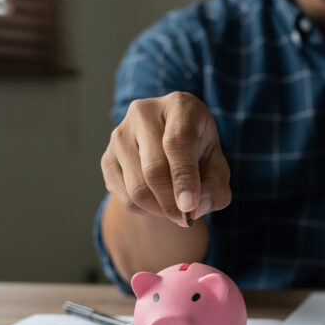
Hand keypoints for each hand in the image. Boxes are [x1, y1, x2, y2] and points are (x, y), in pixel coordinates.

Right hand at [100, 92, 231, 225]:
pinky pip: (124, 197)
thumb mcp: (218, 166)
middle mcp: (144, 113)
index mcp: (179, 106)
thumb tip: (193, 207)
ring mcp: (121, 134)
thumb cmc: (199, 153)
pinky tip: (157, 200)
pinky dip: (144, 210)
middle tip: (185, 218)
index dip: (184, 177)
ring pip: (137, 188)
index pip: (177, 142)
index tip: (189, 206)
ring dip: (159, 209)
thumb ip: (215, 187)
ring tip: (174, 209)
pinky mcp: (107, 157)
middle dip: (171, 202)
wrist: (170, 147)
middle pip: (154, 169)